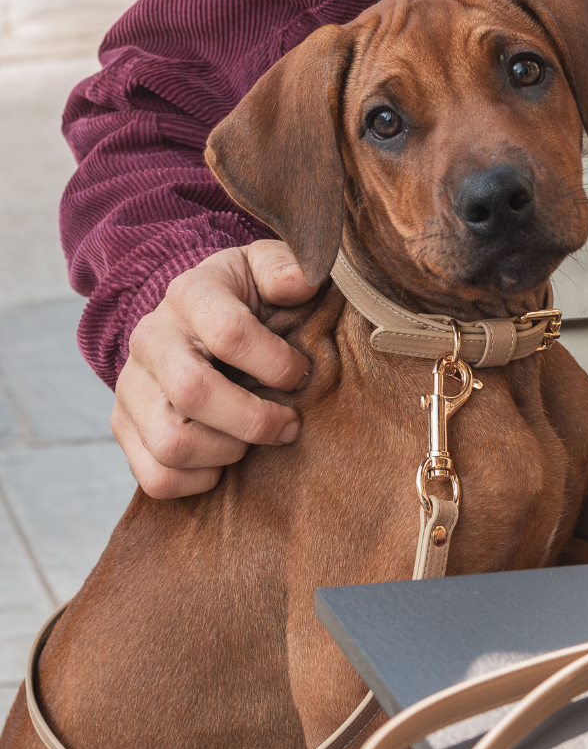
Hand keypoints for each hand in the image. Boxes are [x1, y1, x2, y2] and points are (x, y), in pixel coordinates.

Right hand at [113, 240, 317, 498]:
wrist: (198, 320)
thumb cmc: (248, 298)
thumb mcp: (267, 268)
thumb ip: (287, 268)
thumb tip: (302, 281)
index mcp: (191, 294)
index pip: (230, 334)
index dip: (277, 364)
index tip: (302, 374)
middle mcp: (151, 338)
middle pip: (194, 394)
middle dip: (255, 420)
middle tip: (289, 424)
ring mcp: (131, 386)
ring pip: (173, 444)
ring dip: (229, 452)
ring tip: (255, 440)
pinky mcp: (123, 426)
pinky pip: (156, 477)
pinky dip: (199, 480)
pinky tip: (225, 459)